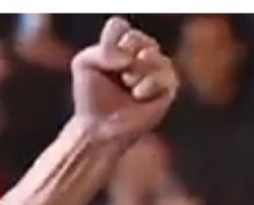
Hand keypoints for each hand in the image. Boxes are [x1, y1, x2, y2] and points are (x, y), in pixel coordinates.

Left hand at [71, 17, 178, 143]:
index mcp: (120, 45)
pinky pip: (163, 74)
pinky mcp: (168, 86)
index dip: (110, 42)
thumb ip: (102, 49)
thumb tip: (132, 57)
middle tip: (118, 74)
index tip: (103, 61)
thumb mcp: (84, 64)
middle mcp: (141, 53)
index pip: (119, 27)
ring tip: (127, 85)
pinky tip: (138, 95)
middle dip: (123, 57)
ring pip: (152, 55)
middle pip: (137, 38)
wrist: (99, 127)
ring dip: (134, 72)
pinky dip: (147, 85)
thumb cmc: (91, 97)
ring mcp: (156, 68)